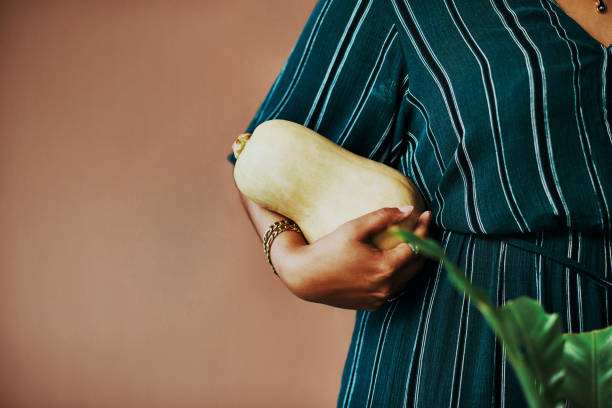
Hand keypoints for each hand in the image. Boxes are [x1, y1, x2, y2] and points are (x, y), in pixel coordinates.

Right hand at [277, 207, 432, 311]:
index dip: (423, 229)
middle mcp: (386, 288)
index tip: (426, 214)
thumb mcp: (354, 228)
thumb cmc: (328, 249)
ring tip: (408, 242)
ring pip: (405, 279)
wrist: (304, 277)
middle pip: (417, 265)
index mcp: (385, 268)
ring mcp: (379, 299)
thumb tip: (409, 209)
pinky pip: (391, 288)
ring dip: (410, 261)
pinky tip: (389, 261)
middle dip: (422, 245)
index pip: (416, 247)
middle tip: (421, 227)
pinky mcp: (370, 305)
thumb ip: (383, 217)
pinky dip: (395, 275)